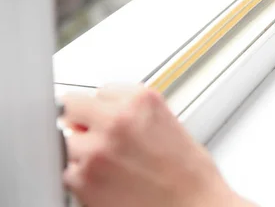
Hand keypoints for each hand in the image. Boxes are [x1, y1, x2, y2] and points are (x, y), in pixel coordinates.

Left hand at [61, 85, 253, 206]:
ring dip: (81, 150)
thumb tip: (104, 114)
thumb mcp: (168, 123)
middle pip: (73, 106)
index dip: (106, 108)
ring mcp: (96, 149)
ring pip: (67, 140)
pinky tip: (107, 182)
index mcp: (141, 100)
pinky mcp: (83, 180)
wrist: (194, 205)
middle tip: (99, 137)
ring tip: (109, 165)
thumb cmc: (190, 173)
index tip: (111, 118)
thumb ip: (133, 113)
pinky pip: (67, 172)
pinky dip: (81, 178)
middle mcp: (117, 120)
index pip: (102, 90)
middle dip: (83, 121)